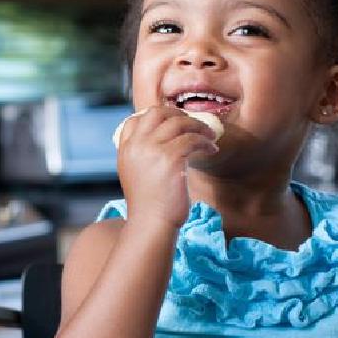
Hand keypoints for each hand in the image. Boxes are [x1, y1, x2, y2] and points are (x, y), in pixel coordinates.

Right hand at [116, 106, 218, 227]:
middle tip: (193, 123)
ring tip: (209, 136)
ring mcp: (152, 150)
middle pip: (157, 113)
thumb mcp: (136, 175)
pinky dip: (206, 142)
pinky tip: (211, 149)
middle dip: (178, 114)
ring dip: (198, 126)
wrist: (151, 224)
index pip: (135, 119)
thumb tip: (165, 142)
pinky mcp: (171, 158)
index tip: (172, 123)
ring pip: (179, 122)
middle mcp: (136, 146)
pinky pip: (193, 139)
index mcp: (125, 150)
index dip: (156, 117)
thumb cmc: (149, 206)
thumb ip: (143, 156)